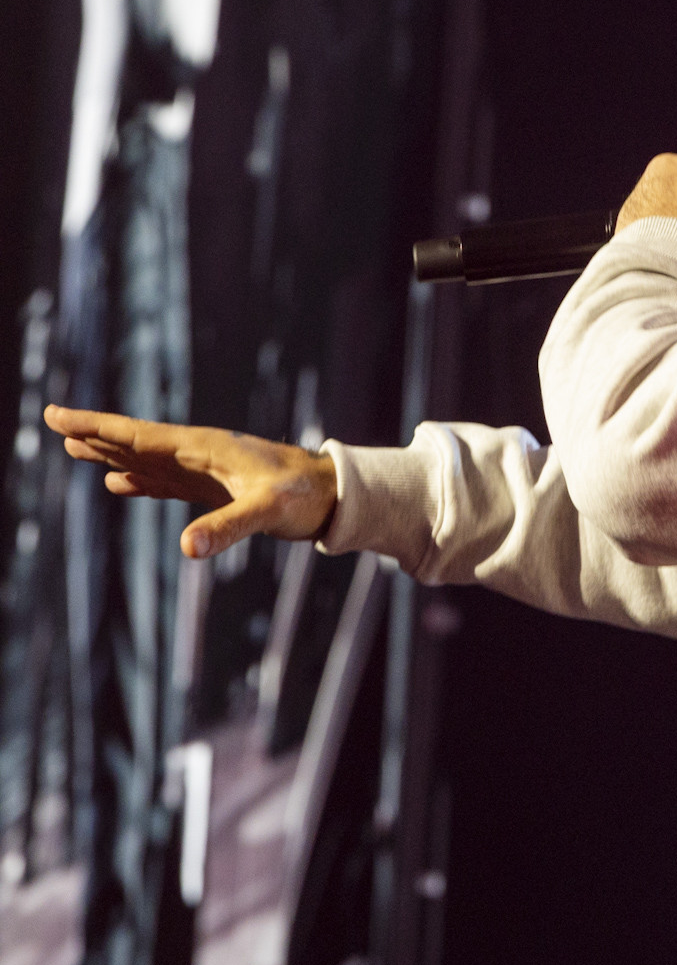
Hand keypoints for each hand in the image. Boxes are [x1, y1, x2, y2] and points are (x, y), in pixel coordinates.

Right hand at [44, 405, 337, 559]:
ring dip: (111, 455)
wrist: (336, 496)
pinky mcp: (215, 488)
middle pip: (136, 441)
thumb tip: (187, 548)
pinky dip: (139, 480)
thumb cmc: (306, 497)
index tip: (59, 416)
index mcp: (204, 448)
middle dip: (95, 434)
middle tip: (53, 421)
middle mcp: (200, 453)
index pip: (139, 435)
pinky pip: (166, 481)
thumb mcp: (268, 512)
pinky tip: (119, 484)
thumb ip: (229, 528)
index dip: (97, 427)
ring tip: (75, 448)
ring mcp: (206, 470)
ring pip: (147, 459)